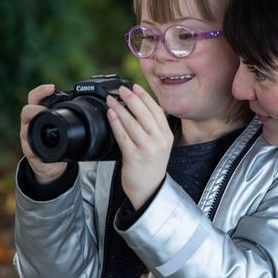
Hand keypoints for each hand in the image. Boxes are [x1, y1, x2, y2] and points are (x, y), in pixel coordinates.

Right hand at [20, 84, 67, 182]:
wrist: (50, 164)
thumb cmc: (56, 141)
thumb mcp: (61, 125)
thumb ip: (69, 114)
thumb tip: (93, 103)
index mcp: (38, 114)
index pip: (34, 98)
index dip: (40, 91)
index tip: (51, 88)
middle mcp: (30, 124)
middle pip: (26, 112)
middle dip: (35, 109)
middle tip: (45, 109)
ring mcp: (28, 138)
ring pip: (25, 130)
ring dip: (33, 127)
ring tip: (45, 125)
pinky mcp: (30, 152)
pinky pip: (30, 149)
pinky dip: (36, 147)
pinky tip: (43, 146)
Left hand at [106, 84, 172, 209]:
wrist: (149, 189)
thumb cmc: (151, 166)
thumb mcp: (160, 144)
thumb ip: (154, 127)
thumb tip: (141, 105)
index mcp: (167, 135)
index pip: (156, 110)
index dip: (145, 96)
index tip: (135, 87)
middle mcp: (159, 140)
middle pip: (144, 114)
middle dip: (131, 98)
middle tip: (121, 89)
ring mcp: (147, 149)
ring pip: (132, 123)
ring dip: (120, 108)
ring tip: (111, 100)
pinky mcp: (134, 157)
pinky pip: (123, 135)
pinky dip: (116, 122)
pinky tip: (111, 114)